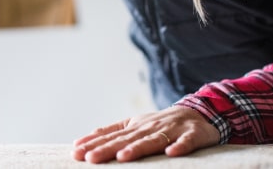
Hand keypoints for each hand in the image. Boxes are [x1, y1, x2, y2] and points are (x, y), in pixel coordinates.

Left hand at [72, 106, 219, 162]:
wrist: (195, 113)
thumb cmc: (159, 123)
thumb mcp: (133, 125)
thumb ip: (109, 132)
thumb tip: (81, 141)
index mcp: (135, 126)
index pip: (111, 136)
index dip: (94, 144)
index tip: (76, 152)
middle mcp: (150, 127)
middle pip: (127, 139)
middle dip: (108, 149)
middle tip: (90, 158)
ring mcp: (171, 130)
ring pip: (153, 140)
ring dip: (138, 148)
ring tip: (122, 157)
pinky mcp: (191, 134)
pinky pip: (186, 142)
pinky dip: (180, 146)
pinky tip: (172, 153)